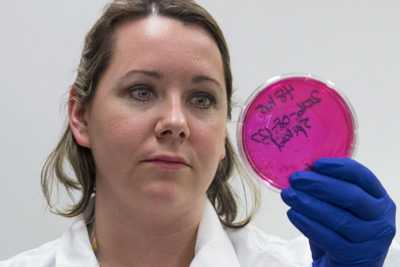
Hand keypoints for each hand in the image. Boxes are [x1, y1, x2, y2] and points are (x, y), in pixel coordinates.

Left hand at [281, 158, 395, 266]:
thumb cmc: (339, 233)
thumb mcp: (339, 208)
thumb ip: (328, 190)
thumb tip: (304, 170)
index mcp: (380, 200)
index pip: (363, 176)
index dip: (338, 167)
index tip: (315, 163)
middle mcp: (382, 220)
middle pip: (351, 196)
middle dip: (319, 184)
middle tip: (295, 179)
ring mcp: (372, 241)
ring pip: (339, 218)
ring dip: (309, 203)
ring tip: (288, 195)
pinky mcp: (356, 258)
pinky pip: (329, 238)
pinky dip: (308, 224)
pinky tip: (293, 214)